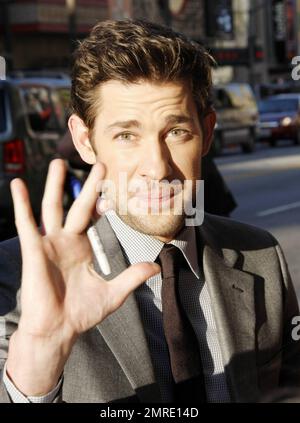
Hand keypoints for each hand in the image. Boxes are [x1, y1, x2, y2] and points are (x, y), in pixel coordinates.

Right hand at [6, 159, 159, 395]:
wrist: (58, 330)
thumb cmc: (81, 313)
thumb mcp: (113, 293)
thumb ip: (132, 277)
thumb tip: (156, 267)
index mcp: (82, 248)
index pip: (93, 218)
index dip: (102, 202)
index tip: (114, 186)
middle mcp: (65, 241)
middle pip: (77, 206)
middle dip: (88, 186)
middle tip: (99, 165)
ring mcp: (49, 243)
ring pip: (51, 207)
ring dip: (54, 186)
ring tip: (58, 163)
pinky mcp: (33, 249)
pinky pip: (26, 223)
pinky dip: (21, 204)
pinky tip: (17, 185)